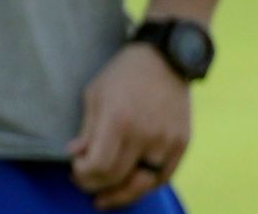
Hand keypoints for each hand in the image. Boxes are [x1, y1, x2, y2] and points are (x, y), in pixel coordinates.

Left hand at [68, 43, 190, 208]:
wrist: (165, 59)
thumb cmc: (122, 74)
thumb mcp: (95, 94)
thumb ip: (87, 129)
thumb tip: (75, 155)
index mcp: (119, 120)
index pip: (100, 165)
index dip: (84, 175)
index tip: (75, 172)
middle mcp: (145, 134)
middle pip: (120, 177)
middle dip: (97, 186)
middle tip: (85, 186)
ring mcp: (167, 141)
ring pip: (144, 183)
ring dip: (122, 193)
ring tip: (107, 198)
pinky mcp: (182, 143)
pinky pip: (164, 176)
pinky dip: (146, 185)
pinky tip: (132, 187)